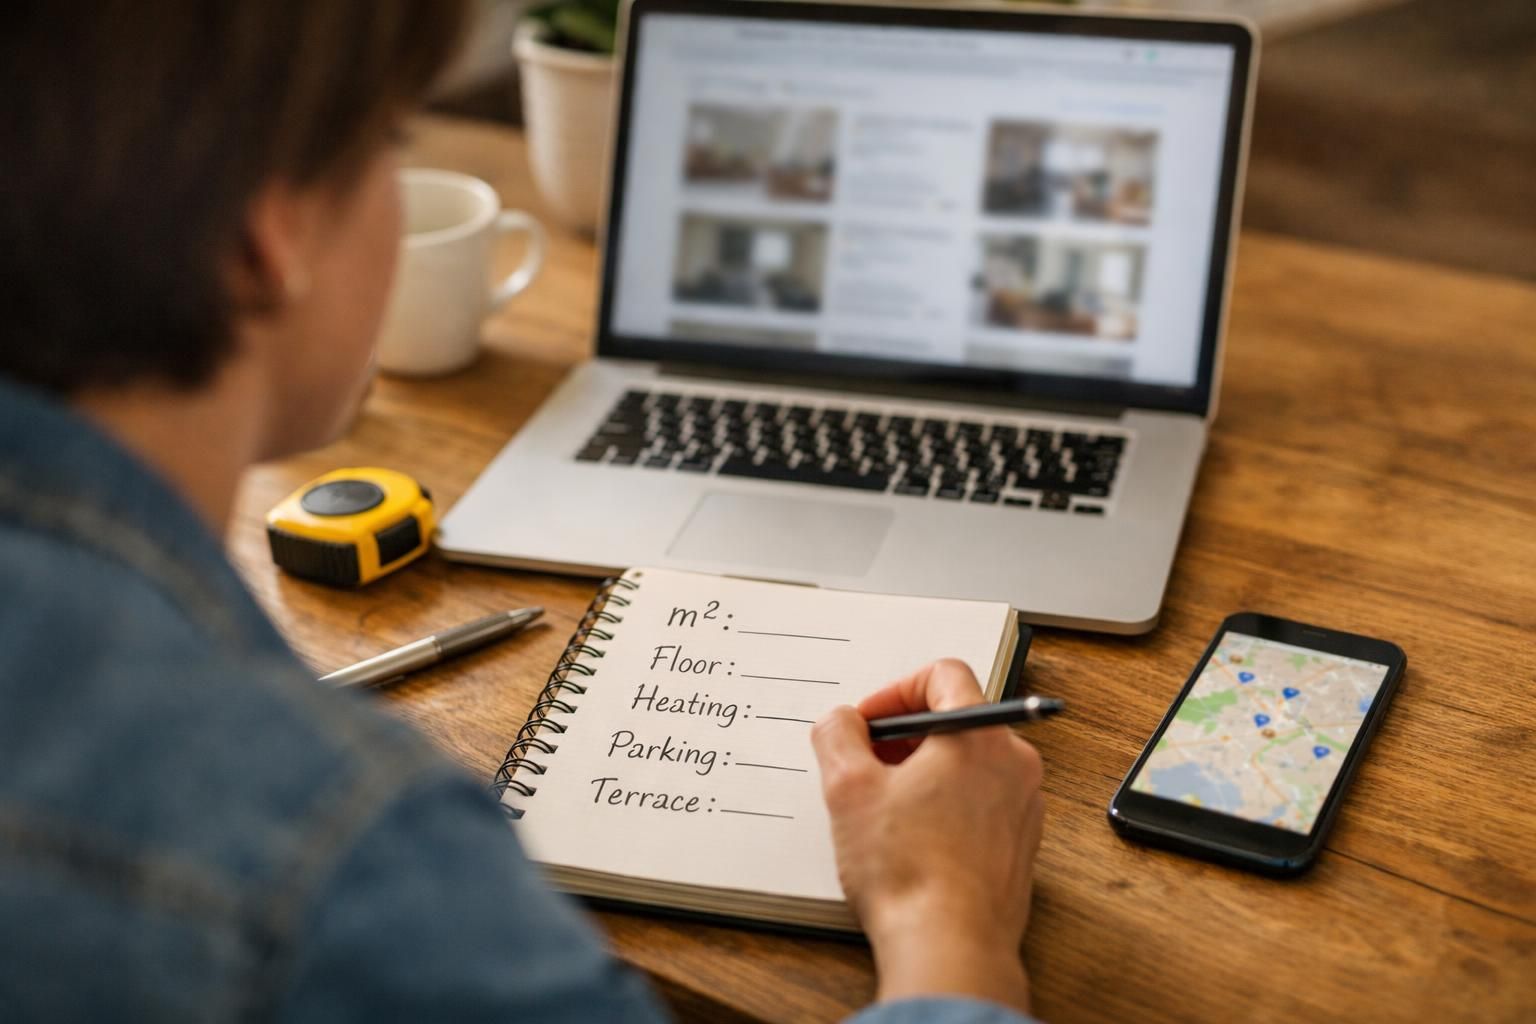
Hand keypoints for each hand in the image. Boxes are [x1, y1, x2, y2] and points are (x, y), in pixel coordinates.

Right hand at [811, 659, 1044, 1012]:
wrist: (950, 946)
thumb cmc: (909, 873)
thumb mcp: (848, 790)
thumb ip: (838, 735)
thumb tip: (842, 722)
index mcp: (979, 736)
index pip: (943, 675)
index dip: (895, 690)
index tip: (868, 723)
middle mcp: (1014, 763)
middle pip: (956, 719)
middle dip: (904, 736)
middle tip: (867, 765)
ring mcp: (1023, 805)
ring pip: (969, 762)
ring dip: (924, 772)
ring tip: (885, 808)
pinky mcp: (1020, 843)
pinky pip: (981, 801)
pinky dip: (946, 804)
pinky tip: (912, 839)